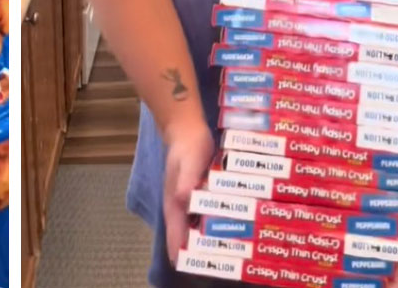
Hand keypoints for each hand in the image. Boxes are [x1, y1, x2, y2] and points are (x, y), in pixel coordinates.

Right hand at [161, 119, 214, 264]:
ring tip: (220, 254)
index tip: (187, 267)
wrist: (186, 129)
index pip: (175, 233)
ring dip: (202, 239)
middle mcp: (179, 205)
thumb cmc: (187, 147)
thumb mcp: (187, 162)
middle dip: (194, 250)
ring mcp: (187, 200)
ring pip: (193, 225)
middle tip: (212, 265)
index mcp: (174, 202)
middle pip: (184, 234)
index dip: (180, 252)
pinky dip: (210, 224)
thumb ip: (185, 180)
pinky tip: (223, 230)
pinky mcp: (197, 193)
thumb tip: (182, 200)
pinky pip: (203, 214)